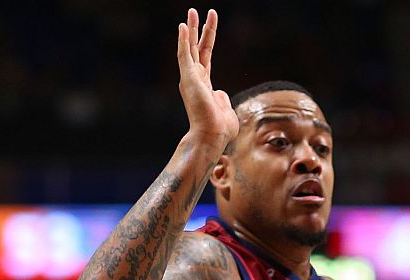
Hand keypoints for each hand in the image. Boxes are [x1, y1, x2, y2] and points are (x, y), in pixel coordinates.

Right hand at [177, 9, 237, 148]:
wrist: (212, 137)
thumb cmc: (220, 129)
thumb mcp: (226, 110)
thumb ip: (222, 99)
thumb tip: (219, 92)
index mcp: (204, 84)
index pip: (205, 55)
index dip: (208, 38)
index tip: (210, 22)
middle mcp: (195, 78)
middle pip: (196, 48)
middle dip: (197, 29)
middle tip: (195, 11)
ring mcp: (190, 78)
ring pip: (189, 48)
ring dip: (190, 29)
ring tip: (191, 12)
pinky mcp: (189, 79)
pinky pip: (185, 56)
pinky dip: (183, 41)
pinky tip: (183, 26)